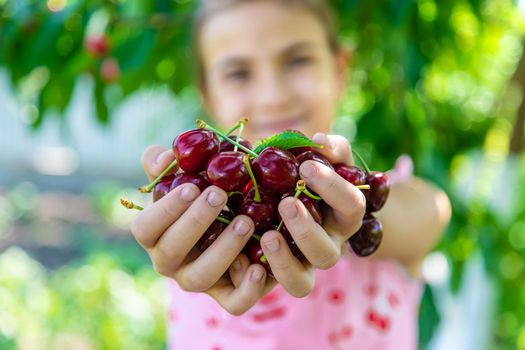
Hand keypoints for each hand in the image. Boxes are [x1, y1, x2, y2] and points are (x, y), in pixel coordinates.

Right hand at [130, 145, 275, 314]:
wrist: (232, 221)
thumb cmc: (200, 195)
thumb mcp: (184, 176)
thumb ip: (167, 165)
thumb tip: (165, 157)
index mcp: (155, 235)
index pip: (144, 228)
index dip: (165, 210)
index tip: (190, 187)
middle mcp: (169, 262)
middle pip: (171, 251)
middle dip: (195, 222)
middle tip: (219, 195)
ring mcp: (196, 280)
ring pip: (201, 277)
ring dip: (222, 250)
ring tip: (245, 221)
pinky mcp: (226, 295)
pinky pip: (233, 304)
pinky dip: (247, 289)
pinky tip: (260, 266)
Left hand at [257, 133, 365, 296]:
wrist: (278, 196)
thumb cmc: (305, 173)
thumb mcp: (320, 157)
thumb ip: (327, 147)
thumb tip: (319, 141)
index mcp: (343, 217)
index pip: (352, 206)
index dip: (333, 188)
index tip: (306, 166)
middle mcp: (326, 246)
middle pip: (328, 254)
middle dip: (307, 230)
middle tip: (287, 203)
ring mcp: (299, 266)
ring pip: (302, 283)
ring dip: (285, 261)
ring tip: (267, 236)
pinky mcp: (273, 276)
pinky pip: (268, 288)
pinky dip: (255, 279)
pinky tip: (240, 256)